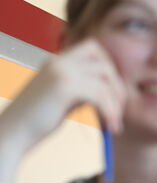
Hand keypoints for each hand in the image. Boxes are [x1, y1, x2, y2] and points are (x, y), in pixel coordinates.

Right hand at [0, 39, 125, 152]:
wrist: (12, 133)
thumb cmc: (38, 121)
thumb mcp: (64, 98)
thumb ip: (83, 88)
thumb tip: (113, 88)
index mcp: (56, 61)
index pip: (93, 48)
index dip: (109, 68)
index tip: (111, 94)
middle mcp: (58, 62)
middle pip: (104, 62)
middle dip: (116, 87)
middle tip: (118, 111)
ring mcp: (61, 72)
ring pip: (105, 81)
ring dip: (115, 105)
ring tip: (114, 125)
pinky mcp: (64, 87)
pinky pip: (101, 95)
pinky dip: (110, 113)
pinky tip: (109, 128)